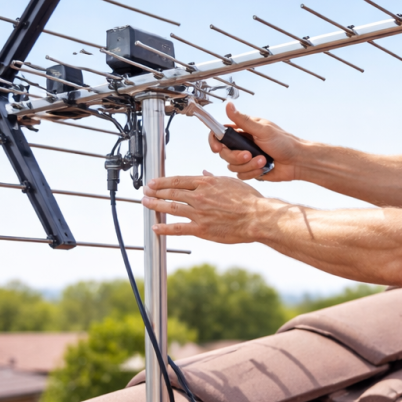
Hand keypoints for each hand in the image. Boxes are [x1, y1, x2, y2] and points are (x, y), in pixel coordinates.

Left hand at [142, 171, 273, 243]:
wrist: (257, 217)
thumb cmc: (249, 200)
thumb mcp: (231, 182)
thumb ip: (214, 178)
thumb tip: (205, 172)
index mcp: (206, 183)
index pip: (178, 180)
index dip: (163, 181)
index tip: (153, 182)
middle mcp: (199, 196)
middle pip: (171, 192)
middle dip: (155, 192)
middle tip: (145, 192)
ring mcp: (199, 212)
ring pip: (171, 207)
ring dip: (156, 205)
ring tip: (146, 204)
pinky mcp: (202, 229)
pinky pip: (179, 228)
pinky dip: (165, 228)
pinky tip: (156, 227)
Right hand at [209, 102, 304, 181]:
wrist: (297, 161)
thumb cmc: (284, 142)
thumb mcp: (262, 129)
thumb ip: (242, 120)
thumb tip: (228, 104)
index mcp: (243, 131)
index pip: (220, 134)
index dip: (214, 142)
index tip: (217, 148)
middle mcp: (242, 144)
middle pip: (224, 153)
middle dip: (237, 157)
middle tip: (250, 154)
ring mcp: (246, 158)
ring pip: (232, 166)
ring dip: (248, 165)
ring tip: (264, 160)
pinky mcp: (250, 170)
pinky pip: (242, 175)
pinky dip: (253, 172)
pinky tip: (264, 168)